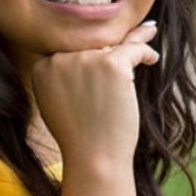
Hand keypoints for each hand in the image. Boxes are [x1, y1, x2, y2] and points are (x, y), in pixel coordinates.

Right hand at [31, 22, 159, 167]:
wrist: (94, 160)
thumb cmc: (79, 139)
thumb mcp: (60, 103)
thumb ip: (64, 76)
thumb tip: (84, 50)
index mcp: (42, 68)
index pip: (68, 48)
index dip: (87, 52)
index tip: (101, 57)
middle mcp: (60, 59)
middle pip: (91, 42)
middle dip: (109, 44)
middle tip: (132, 36)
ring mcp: (86, 59)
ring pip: (114, 42)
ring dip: (133, 42)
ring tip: (148, 35)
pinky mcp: (111, 64)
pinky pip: (134, 48)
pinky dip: (145, 51)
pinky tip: (152, 58)